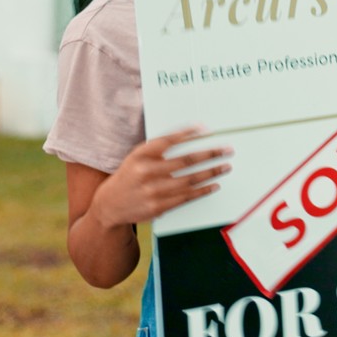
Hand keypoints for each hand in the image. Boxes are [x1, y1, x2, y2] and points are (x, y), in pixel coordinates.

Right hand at [93, 126, 231, 229]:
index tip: (206, 129)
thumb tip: (190, 136)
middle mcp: (146, 171)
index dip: (188, 134)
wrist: (110, 204)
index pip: (169, 140)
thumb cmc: (130, 175)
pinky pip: (186, 197)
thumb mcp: (137, 156)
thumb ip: (159, 148)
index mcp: (140, 154)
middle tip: (226, 150)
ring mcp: (153, 190)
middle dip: (210, 154)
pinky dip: (202, 190)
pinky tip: (214, 185)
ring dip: (211, 172)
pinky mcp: (158, 206)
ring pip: (189, 180)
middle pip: (185, 161)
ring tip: (225, 166)